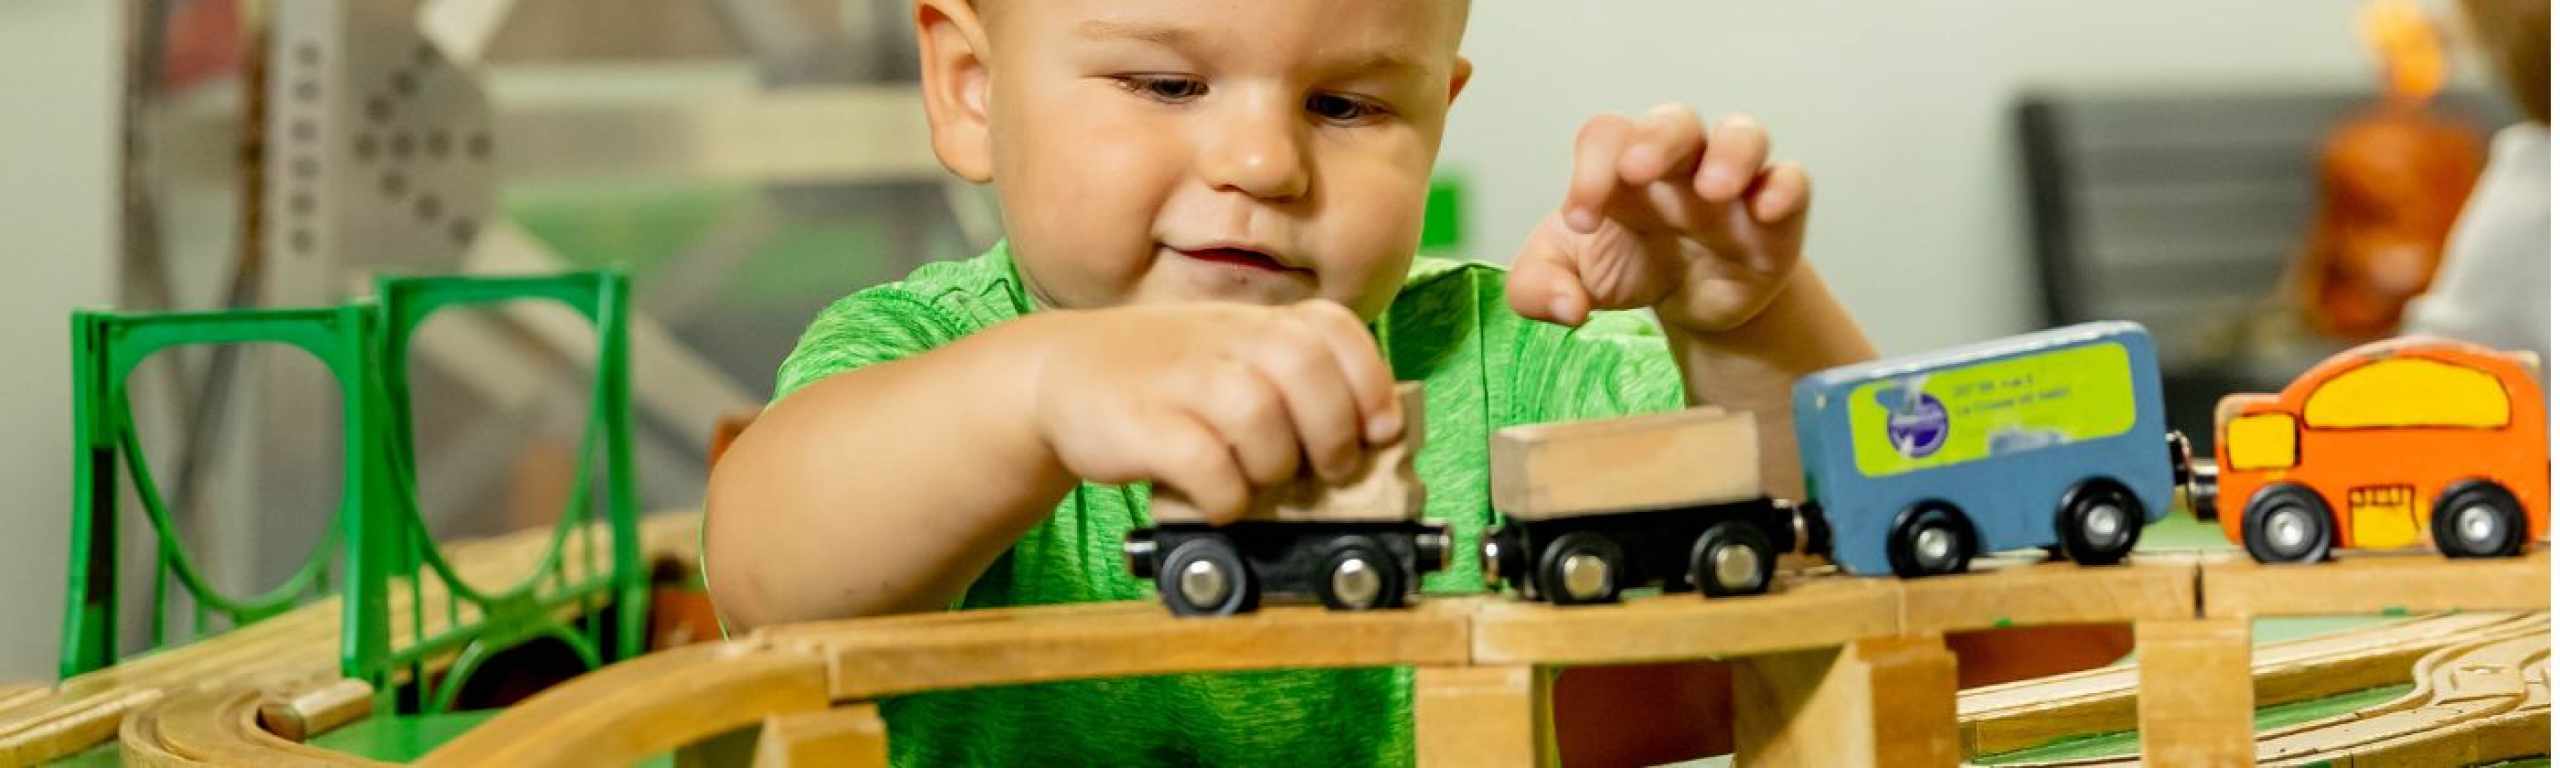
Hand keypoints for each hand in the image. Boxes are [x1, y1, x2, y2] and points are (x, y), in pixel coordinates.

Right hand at [1024, 300, 1403, 522]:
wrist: (1059, 374)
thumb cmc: (1166, 377)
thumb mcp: (1232, 357)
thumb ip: (1294, 382)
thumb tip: (1370, 441)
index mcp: (1256, 323)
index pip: (1337, 332)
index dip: (1371, 385)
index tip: (1378, 431)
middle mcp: (1224, 340)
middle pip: (1307, 371)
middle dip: (1332, 433)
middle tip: (1325, 470)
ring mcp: (1181, 379)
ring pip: (1259, 417)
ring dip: (1275, 465)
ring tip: (1259, 481)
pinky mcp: (1142, 424)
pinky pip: (1206, 466)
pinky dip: (1226, 495)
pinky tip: (1218, 500)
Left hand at [1506, 105, 1811, 333]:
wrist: (1693, 303)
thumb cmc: (1629, 266)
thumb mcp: (1569, 278)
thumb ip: (1538, 289)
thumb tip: (1566, 309)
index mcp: (1621, 167)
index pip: (1605, 137)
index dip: (1590, 171)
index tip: (1582, 222)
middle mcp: (1679, 162)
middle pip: (1674, 120)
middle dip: (1656, 140)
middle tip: (1637, 172)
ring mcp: (1732, 182)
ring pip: (1742, 135)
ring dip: (1729, 154)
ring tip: (1713, 190)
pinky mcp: (1776, 215)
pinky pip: (1791, 181)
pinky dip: (1784, 188)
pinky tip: (1765, 211)